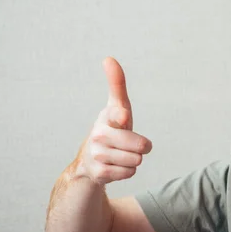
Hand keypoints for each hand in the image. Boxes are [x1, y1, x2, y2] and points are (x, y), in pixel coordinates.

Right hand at [75, 57, 152, 184]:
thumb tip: (108, 58)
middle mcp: (100, 135)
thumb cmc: (111, 128)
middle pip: (140, 146)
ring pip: (136, 161)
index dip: (121, 117)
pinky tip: (115, 165)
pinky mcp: (100, 173)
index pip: (118, 115)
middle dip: (141, 147)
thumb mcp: (117, 107)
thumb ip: (117, 85)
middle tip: (129, 143)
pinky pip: (130, 173)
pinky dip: (127, 171)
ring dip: (133, 159)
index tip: (122, 115)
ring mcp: (98, 155)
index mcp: (107, 117)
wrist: (89, 160)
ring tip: (120, 154)